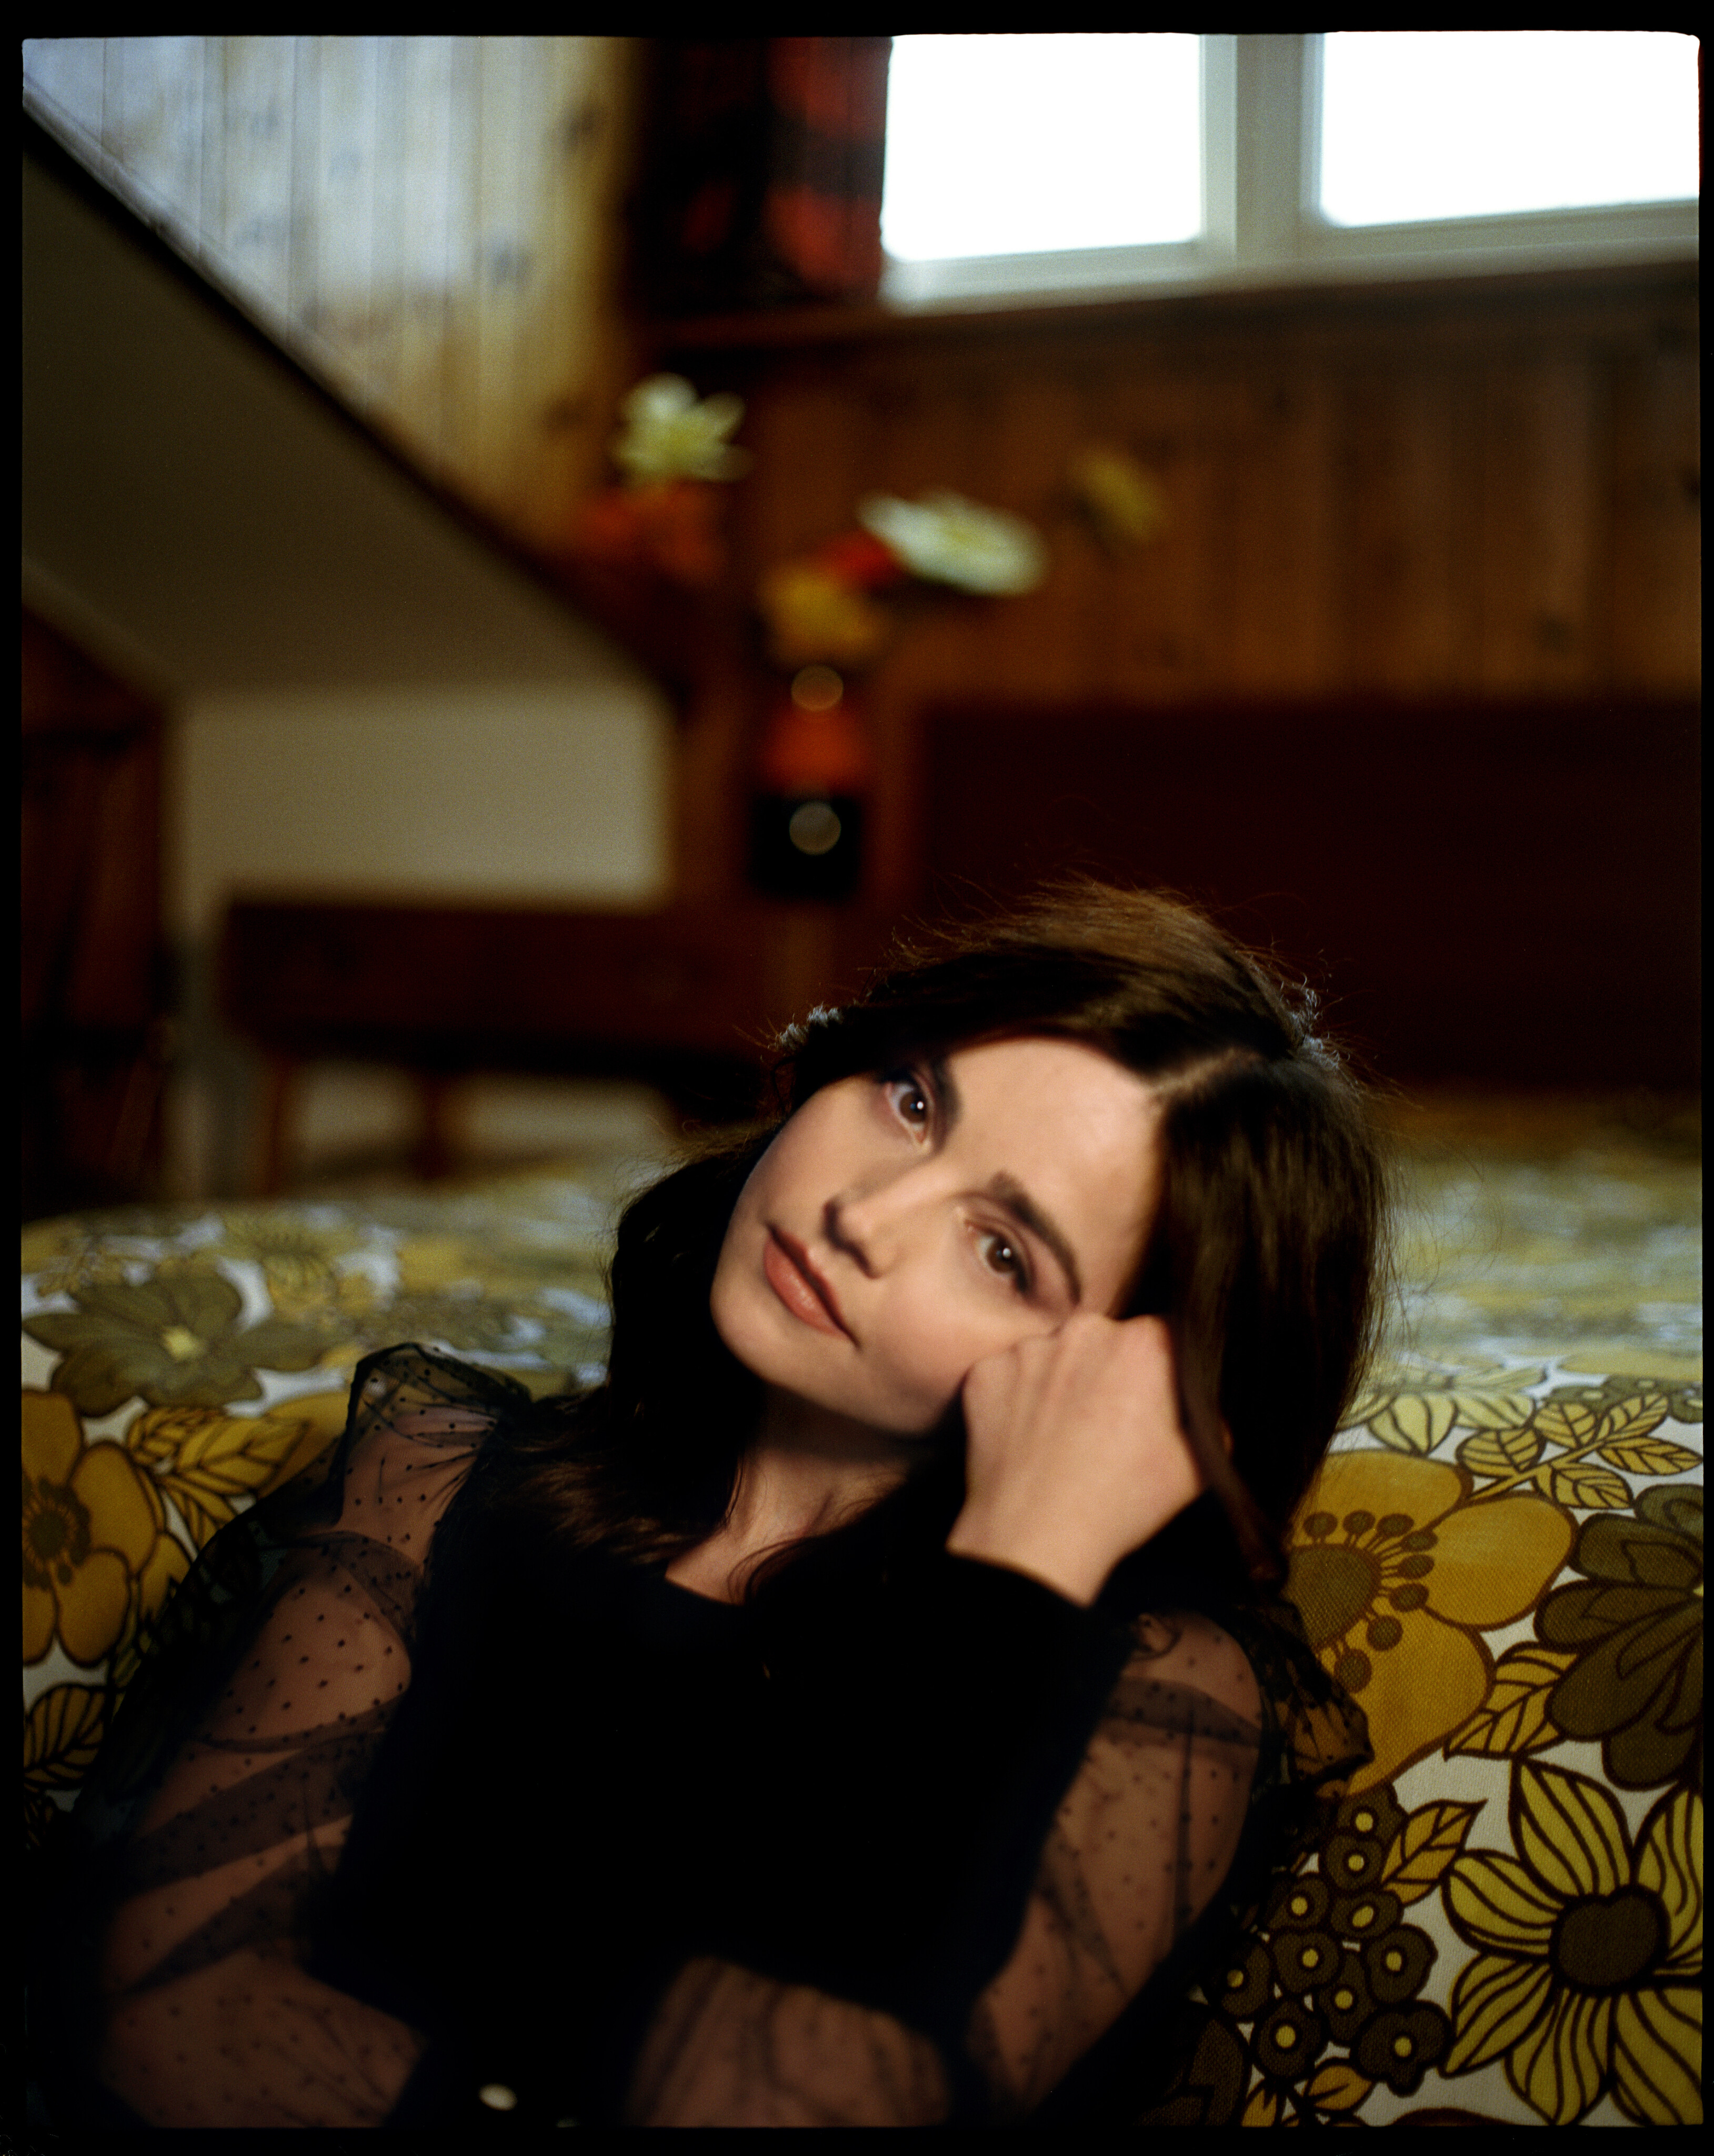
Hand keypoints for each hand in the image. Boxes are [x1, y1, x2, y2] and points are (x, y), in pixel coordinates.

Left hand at [946, 1314, 1208, 1606]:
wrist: (1034, 1538)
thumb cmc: (1119, 1502)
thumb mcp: (1196, 1468)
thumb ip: (1210, 1424)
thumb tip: (1209, 1411)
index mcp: (1143, 1344)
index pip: (1165, 1339)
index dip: (1164, 1373)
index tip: (1156, 1404)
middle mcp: (1084, 1331)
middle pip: (1107, 1341)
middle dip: (1112, 1373)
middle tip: (1109, 1425)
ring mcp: (1028, 1350)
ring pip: (1056, 1356)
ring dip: (1063, 1383)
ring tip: (1065, 1437)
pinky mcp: (986, 1372)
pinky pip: (1010, 1375)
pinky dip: (1018, 1399)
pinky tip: (1029, 1438)